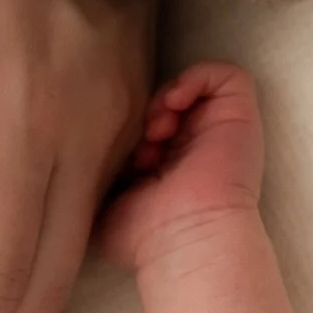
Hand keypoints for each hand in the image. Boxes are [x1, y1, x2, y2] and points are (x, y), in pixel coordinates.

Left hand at [98, 61, 307, 312]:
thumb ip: (90, 184)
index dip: (125, 128)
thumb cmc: (142, 237)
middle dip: (142, 114)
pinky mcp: (240, 116)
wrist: (182, 238)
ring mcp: (217, 130)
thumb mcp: (102, 207)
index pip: (142, 124)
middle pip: (162, 103)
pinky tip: (173, 105)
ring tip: (153, 128)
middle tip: (137, 144)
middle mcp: (193, 146)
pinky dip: (195, 79)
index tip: (118, 156)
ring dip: (164, 98)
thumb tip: (72, 161)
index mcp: (166, 166)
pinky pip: (225, 74)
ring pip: (189, 87)